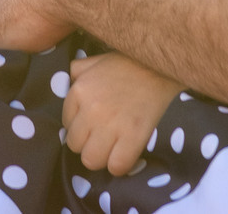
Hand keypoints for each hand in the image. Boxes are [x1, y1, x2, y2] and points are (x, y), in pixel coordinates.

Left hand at [62, 52, 179, 177]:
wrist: (160, 67)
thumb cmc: (129, 64)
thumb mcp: (97, 61)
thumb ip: (79, 70)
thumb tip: (71, 81)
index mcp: (79, 91)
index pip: (67, 125)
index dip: (80, 128)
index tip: (92, 126)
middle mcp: (90, 110)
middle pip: (76, 146)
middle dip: (87, 144)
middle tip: (101, 139)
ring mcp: (111, 125)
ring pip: (91, 160)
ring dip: (101, 158)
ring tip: (111, 149)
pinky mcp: (133, 137)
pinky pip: (117, 166)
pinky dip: (120, 166)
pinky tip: (125, 155)